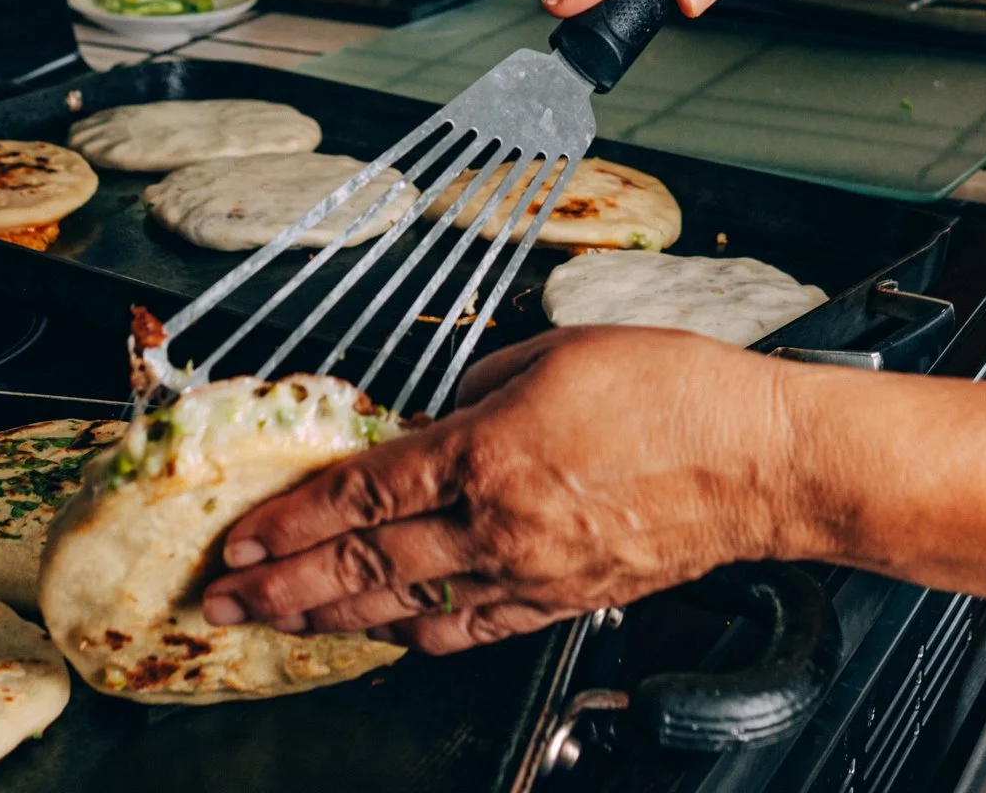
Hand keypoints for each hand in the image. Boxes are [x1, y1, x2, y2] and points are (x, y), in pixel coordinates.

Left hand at [200, 328, 805, 654]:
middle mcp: (499, 522)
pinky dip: (420, 634)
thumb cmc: (675, 392)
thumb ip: (480, 382)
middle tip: (225, 604)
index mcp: (488, 450)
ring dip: (337, 620)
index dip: (290, 522)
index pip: (361, 494)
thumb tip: (437, 411)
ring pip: (409, 610)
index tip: (241, 540)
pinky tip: (390, 635)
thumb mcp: (560, 350)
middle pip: (365, 566)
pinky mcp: (565, 600)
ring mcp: (532, 572)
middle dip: (283, 588)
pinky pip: (473, 628)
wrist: (761, 460)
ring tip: (287, 623)